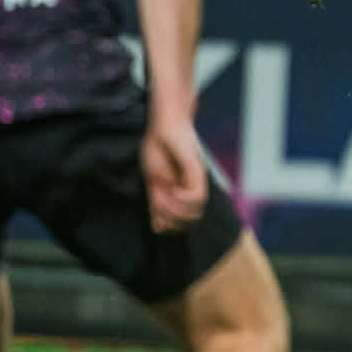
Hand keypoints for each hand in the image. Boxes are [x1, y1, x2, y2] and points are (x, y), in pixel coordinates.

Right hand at [141, 116, 207, 232]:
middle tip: (159, 205)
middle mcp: (192, 189)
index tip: (157, 217)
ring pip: (194, 211)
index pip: (182, 222)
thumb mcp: (154, 178)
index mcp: (182, 193)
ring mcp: (196, 180)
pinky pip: (196, 195)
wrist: (165, 123)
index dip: (170, 226)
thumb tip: (158, 228)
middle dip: (172, 220)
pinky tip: (174, 190)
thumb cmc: (158, 146)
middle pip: (189, 221)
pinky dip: (183, 199)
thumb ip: (157, 203)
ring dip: (176, 209)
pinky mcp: (197, 170)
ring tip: (165, 196)